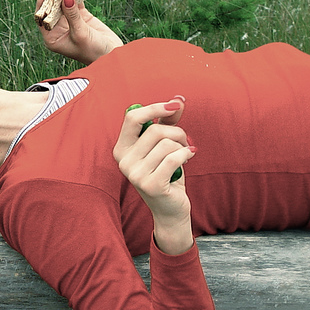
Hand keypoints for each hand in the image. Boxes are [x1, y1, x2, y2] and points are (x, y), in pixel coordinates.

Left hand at [37, 0, 122, 64]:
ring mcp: (69, 21)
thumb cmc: (93, 51)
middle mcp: (58, 29)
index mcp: (51, 38)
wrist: (112, 56)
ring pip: (63, 3)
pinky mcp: (82, 16)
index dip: (42, 4)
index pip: (42, 18)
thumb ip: (72, 15)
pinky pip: (76, 2)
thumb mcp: (80, 33)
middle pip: (51, 8)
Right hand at [113, 98, 196, 254]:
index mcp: (121, 148)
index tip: (175, 105)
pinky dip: (186, 155)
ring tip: (185, 155)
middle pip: (155, 130)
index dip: (155, 108)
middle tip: (185, 142)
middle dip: (178, 132)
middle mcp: (123, 161)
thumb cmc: (167, 174)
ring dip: (183, 146)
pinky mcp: (150, 184)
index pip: (132, 117)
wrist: (170, 209)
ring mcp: (134, 174)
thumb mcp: (164, 146)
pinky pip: (174, 157)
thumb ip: (167, 122)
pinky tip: (188, 159)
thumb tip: (178, 100)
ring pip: (167, 144)